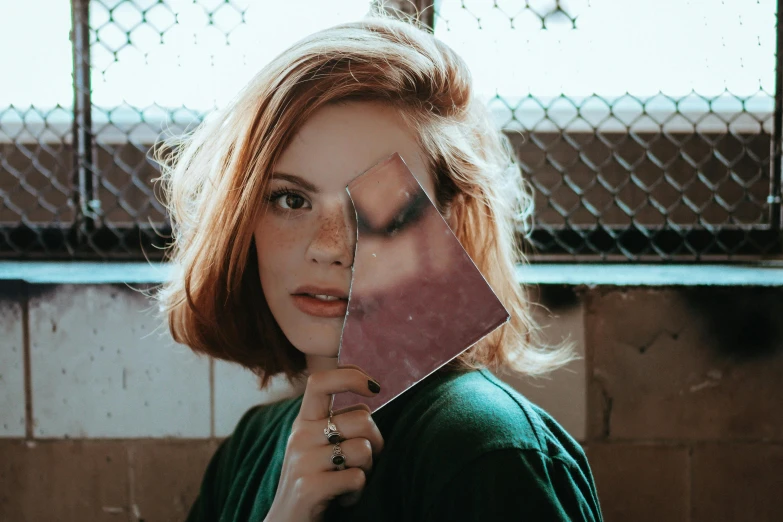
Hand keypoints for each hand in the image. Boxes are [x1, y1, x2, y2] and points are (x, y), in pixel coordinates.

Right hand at [264, 367, 383, 521]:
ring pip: (364, 449)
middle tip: (364, 462)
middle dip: (377, 442)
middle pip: (363, 419)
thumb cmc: (316, 480)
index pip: (321, 381)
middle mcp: (300, 435)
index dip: (350, 376)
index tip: (374, 387)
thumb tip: (372, 391)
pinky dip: (358, 492)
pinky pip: (357, 478)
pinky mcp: (309, 486)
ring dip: (367, 470)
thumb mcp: (318, 444)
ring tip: (349, 481)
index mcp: (304, 420)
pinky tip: (343, 498)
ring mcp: (303, 460)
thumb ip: (338, 420)